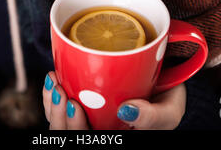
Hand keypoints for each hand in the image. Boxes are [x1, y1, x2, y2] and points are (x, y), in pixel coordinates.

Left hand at [43, 70, 185, 129]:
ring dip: (53, 105)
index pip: (89, 141)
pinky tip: (53, 79)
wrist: (166, 79)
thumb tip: (126, 112)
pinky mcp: (83, 103)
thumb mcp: (169, 111)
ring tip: (55, 82)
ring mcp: (89, 120)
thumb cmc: (168, 100)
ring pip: (60, 124)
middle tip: (61, 91)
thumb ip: (153, 118)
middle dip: (60, 117)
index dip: (75, 130)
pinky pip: (60, 108)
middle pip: (69, 135)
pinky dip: (51, 95)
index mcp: (115, 139)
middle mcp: (99, 132)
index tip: (74, 105)